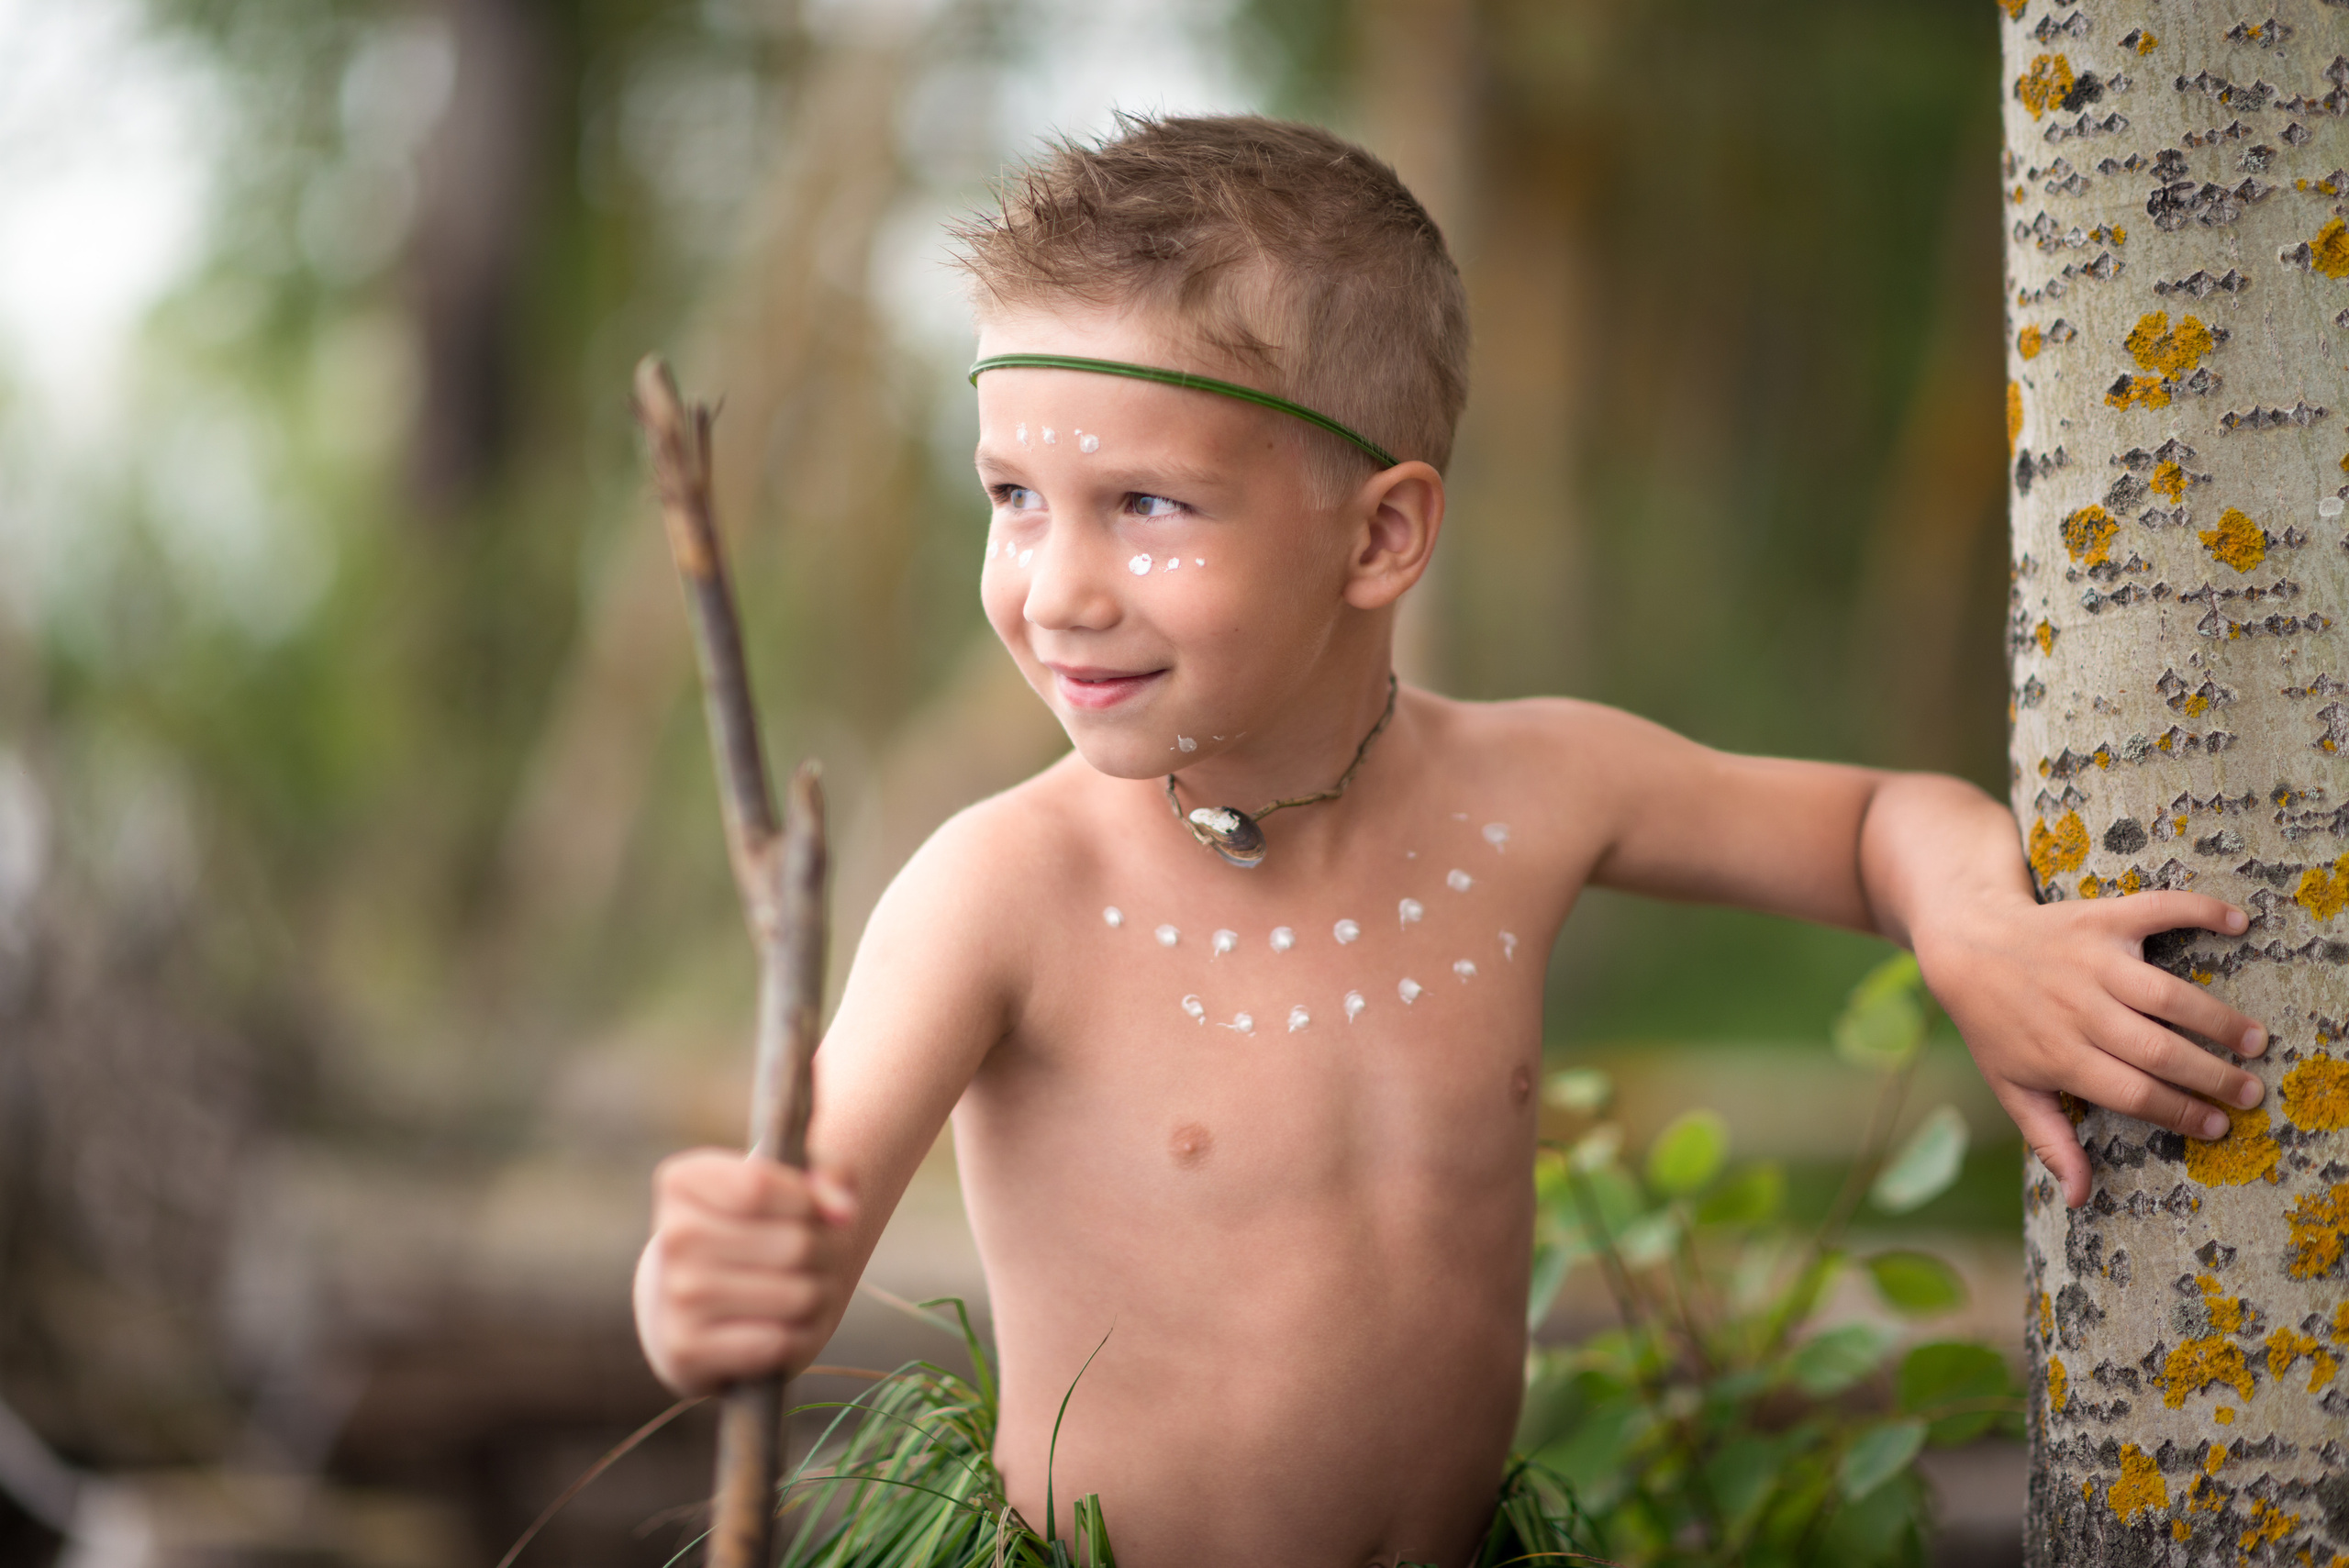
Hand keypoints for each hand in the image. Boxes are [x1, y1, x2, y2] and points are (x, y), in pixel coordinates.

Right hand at [632, 1148, 856, 1394]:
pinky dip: (798, 1337)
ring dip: (819, 1296)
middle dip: (826, 1253)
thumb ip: (828, 1175)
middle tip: (814, 1258)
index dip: (809, 1201)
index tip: (820, 1210)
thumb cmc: (755, 1230)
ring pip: (798, 1296)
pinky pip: (778, 1343)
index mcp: (684, 1183)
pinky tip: (783, 1326)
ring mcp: (676, 1297)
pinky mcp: (686, 1351)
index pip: (760, 1184)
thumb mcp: (790, 1185)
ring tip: (801, 1289)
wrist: (692, 1302)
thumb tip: (842, 1211)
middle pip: (796, 1244)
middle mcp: (672, 1238)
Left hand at [1915, 890, 2265, 1209]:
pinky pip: (2156, 910)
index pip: (2133, 1093)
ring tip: (2254, 1040)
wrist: (1964, 945)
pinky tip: (2239, 923)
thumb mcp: (2011, 1086)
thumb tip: (2079, 1198)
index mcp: (2059, 1056)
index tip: (2218, 1126)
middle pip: (2158, 1050)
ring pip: (2166, 994)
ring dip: (2217, 1017)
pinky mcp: (2099, 917)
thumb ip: (2049, 1140)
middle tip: (2251, 1092)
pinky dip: (2199, 911)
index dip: (2179, 1112)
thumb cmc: (1993, 1025)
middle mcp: (2078, 1010)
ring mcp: (2091, 961)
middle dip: (2211, 1075)